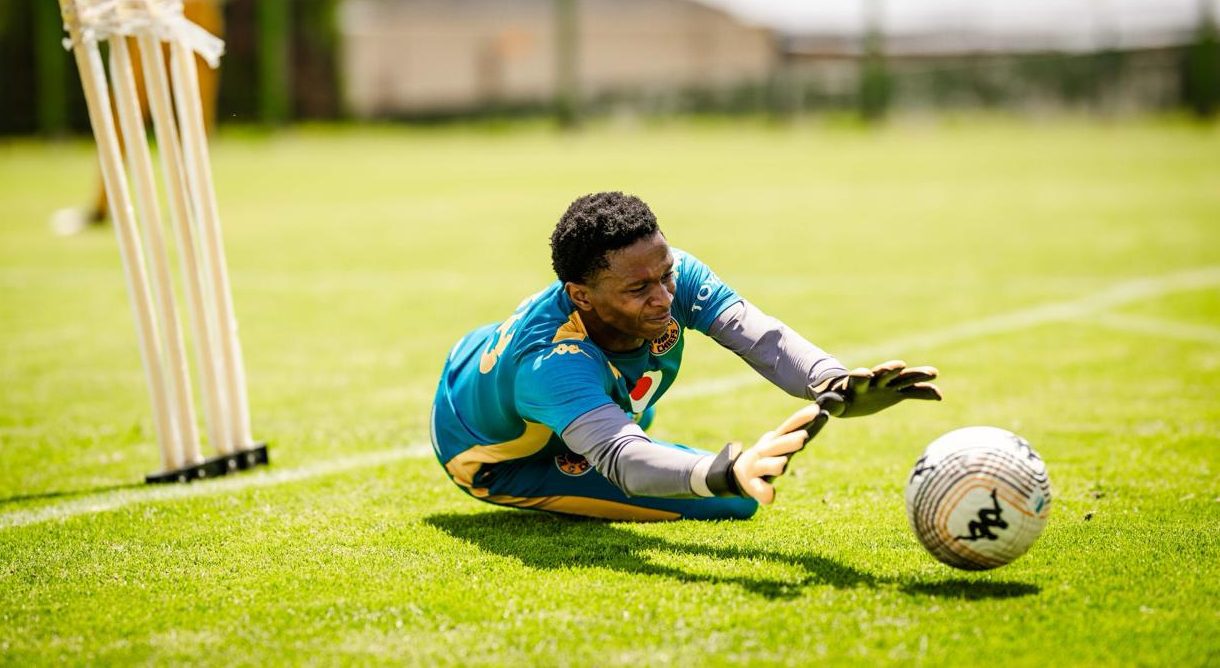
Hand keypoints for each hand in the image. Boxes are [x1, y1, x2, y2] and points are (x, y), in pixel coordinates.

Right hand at [705, 402, 831, 503]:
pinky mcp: (752, 484)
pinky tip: (770, 496)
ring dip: (774, 464)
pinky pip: (758, 488)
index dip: (801, 419)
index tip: (816, 411)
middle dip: (790, 441)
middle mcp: (764, 452)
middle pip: (777, 445)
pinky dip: (764, 492)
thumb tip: (815, 421)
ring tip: (782, 465)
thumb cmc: (767, 459)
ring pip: (766, 465)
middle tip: (803, 437)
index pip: (788, 427)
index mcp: (773, 441)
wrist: (740, 474)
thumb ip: (794, 439)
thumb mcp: (779, 448)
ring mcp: (756, 467)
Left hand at [819, 360, 940, 417]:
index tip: (865, 374)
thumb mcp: (832, 403)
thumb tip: (821, 408)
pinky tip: (939, 395)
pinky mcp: (897, 393)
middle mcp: (873, 381)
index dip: (862, 376)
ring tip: (933, 373)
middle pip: (883, 374)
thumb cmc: (839, 398)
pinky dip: (925, 392)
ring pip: (903, 378)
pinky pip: (913, 392)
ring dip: (916, 375)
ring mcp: (887, 385)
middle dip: (890, 370)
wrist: (849, 394)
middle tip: (899, 366)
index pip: (859, 378)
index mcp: (855, 384)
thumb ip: (829, 405)